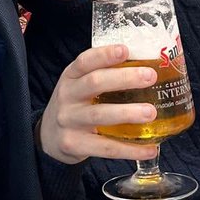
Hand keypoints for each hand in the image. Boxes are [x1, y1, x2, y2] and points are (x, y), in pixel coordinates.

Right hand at [37, 44, 158, 164]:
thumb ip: (104, 77)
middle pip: (95, 83)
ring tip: (151, 112)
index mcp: (71, 77)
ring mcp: (69, 121)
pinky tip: (150, 149)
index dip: (104, 55)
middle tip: (150, 76)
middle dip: (124, 78)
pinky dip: (130, 149)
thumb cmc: (75, 106)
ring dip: (128, 113)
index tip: (125, 50)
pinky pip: (105, 147)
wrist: (49, 137)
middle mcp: (67, 96)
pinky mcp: (74, 145)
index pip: (85, 61)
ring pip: (100, 115)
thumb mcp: (80, 86)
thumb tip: (149, 69)